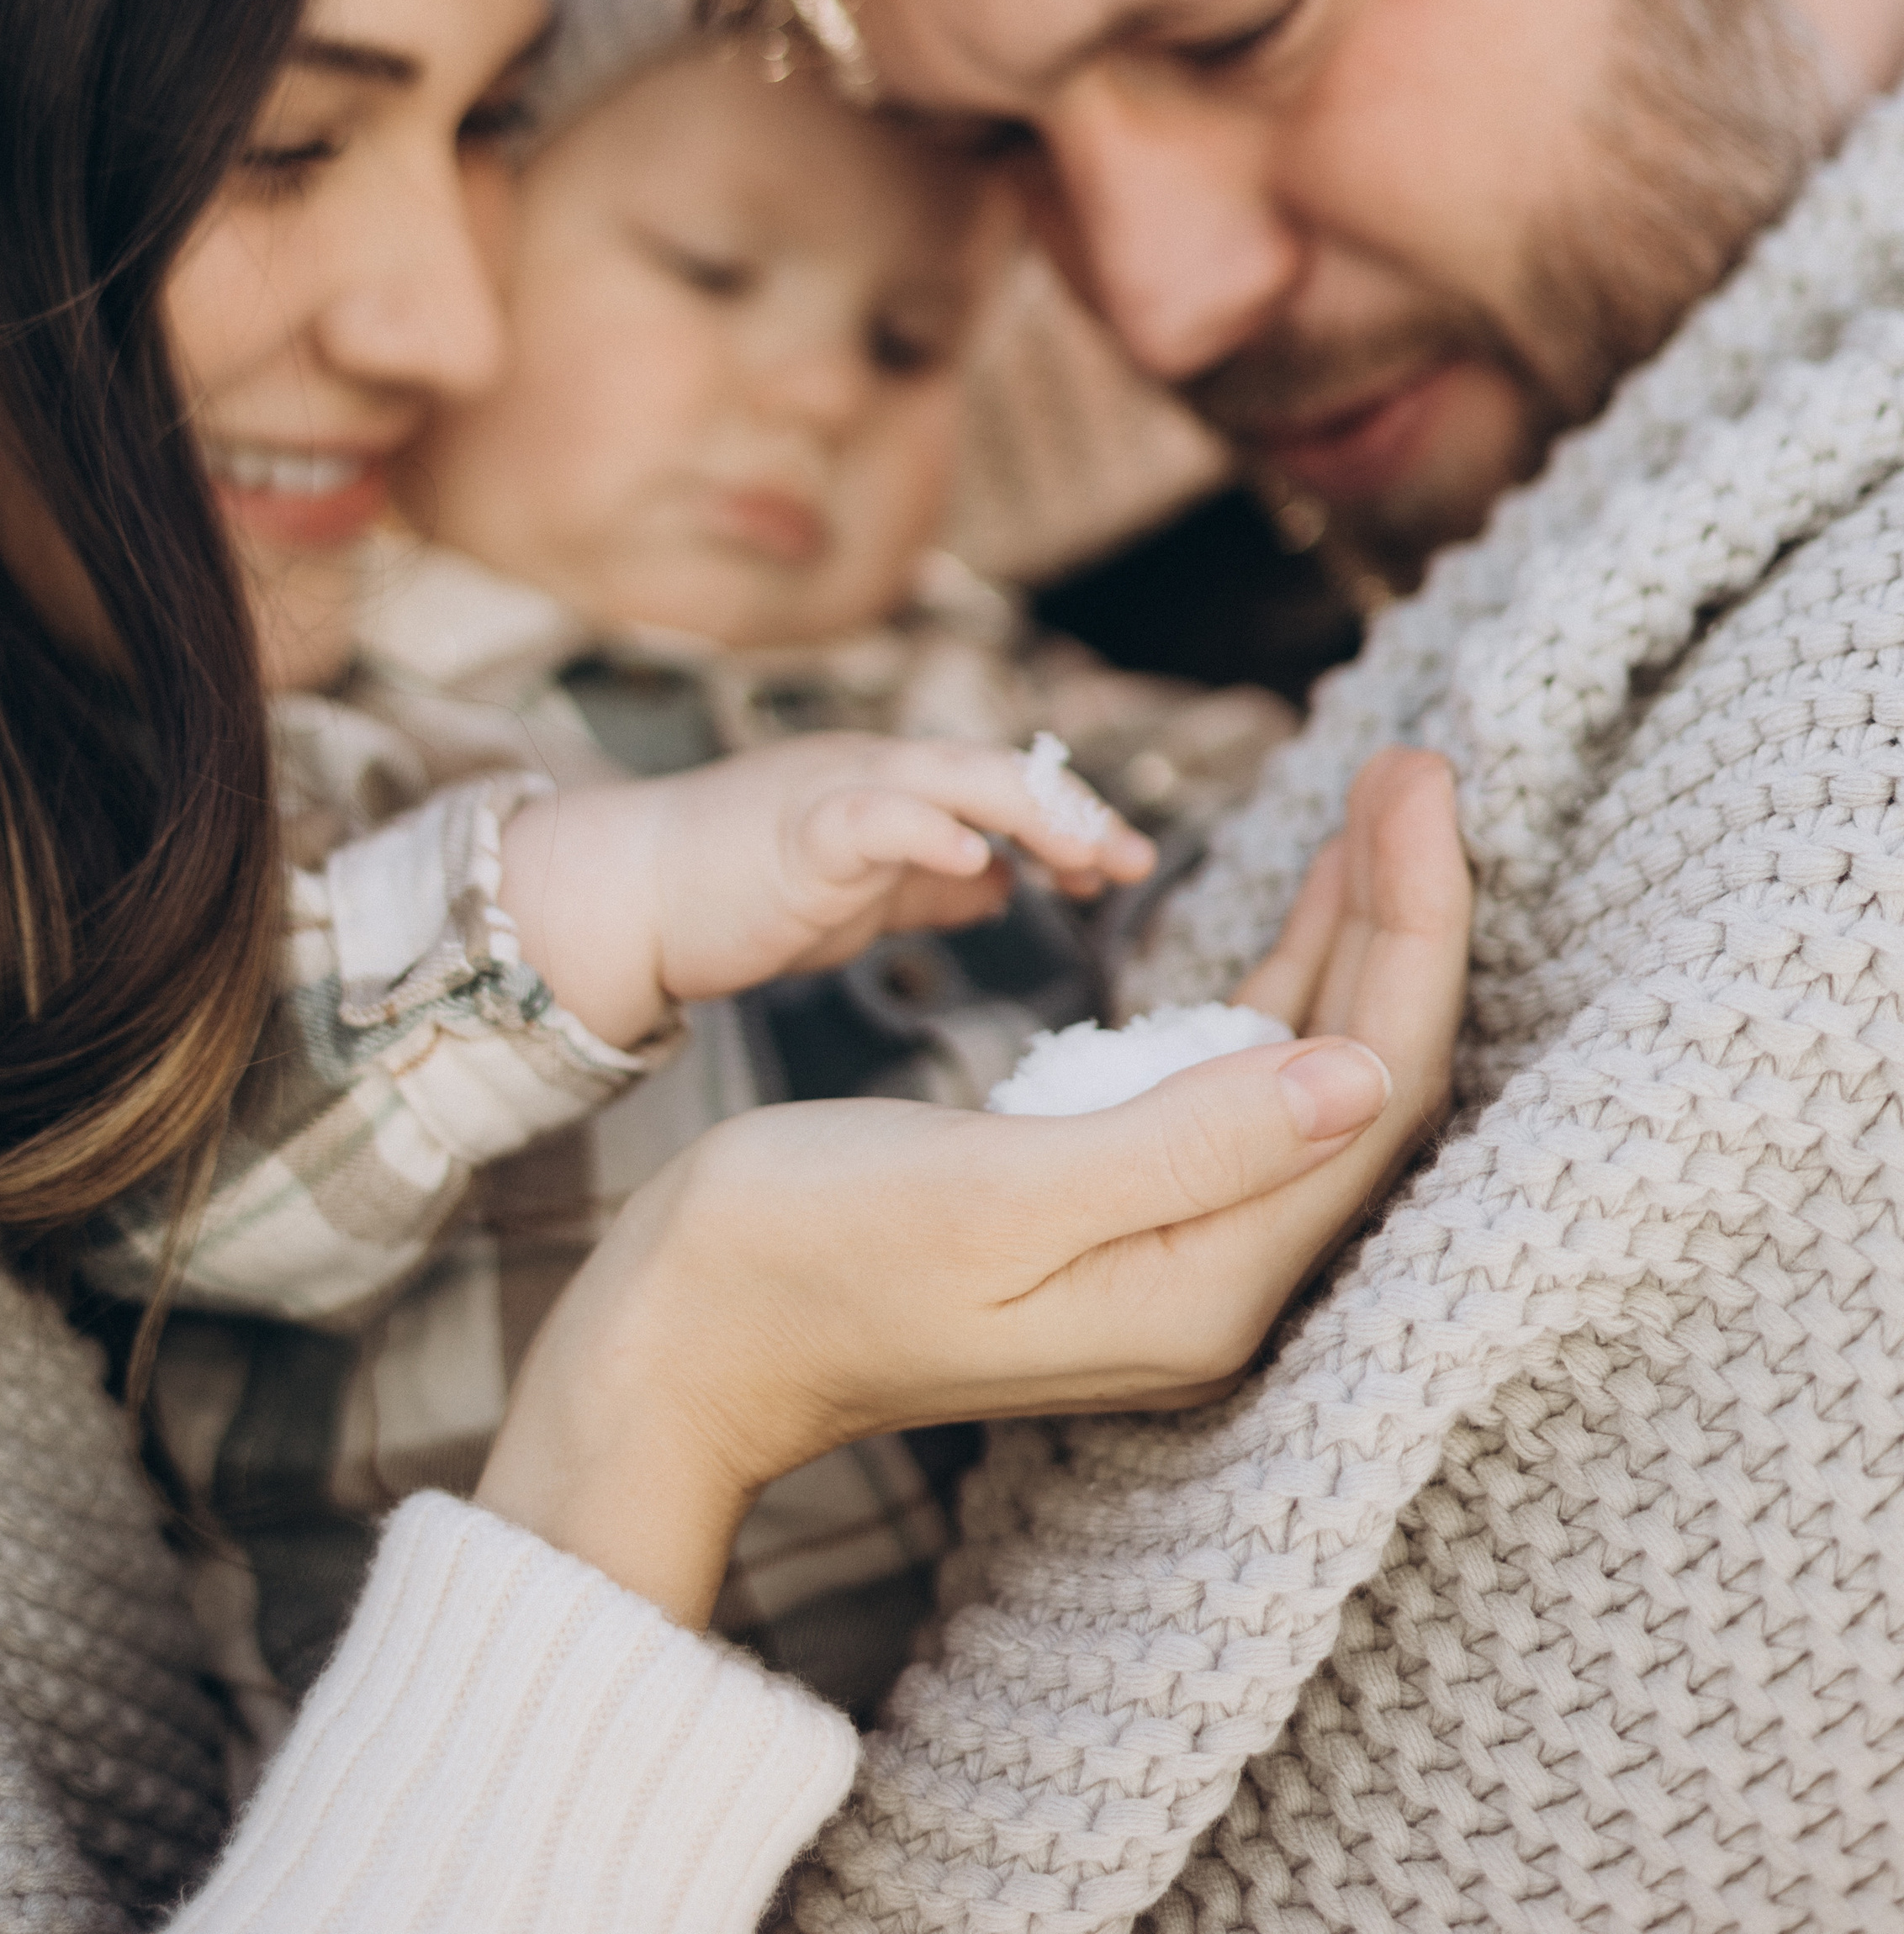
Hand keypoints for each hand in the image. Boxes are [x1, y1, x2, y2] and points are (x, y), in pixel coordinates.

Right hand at [479, 746, 1469, 1622]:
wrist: (683, 1342)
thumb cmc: (805, 1254)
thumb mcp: (996, 1192)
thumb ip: (1181, 1143)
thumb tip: (1355, 1074)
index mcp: (1202, 1285)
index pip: (1369, 1085)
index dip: (1414, 925)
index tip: (1422, 783)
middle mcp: (1213, 1280)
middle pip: (1362, 1074)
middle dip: (1404, 912)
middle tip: (1418, 764)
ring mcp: (1169, 1251)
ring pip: (1309, 1070)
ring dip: (1351, 935)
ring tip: (1384, 805)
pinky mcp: (1117, 1212)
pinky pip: (1239, 1083)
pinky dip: (1277, 982)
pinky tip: (1298, 910)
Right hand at [498, 730, 1154, 1045]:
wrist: (629, 891)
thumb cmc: (737, 892)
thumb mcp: (861, 894)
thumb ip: (930, 884)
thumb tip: (1004, 883)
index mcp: (894, 788)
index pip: (1004, 790)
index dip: (1069, 821)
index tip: (1124, 865)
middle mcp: (874, 771)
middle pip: (998, 774)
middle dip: (1073, 816)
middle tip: (1133, 860)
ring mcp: (835, 791)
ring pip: (953, 779)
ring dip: (1030, 816)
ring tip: (1087, 856)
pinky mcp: (795, 830)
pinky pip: (875, 819)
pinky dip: (931, 834)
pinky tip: (978, 862)